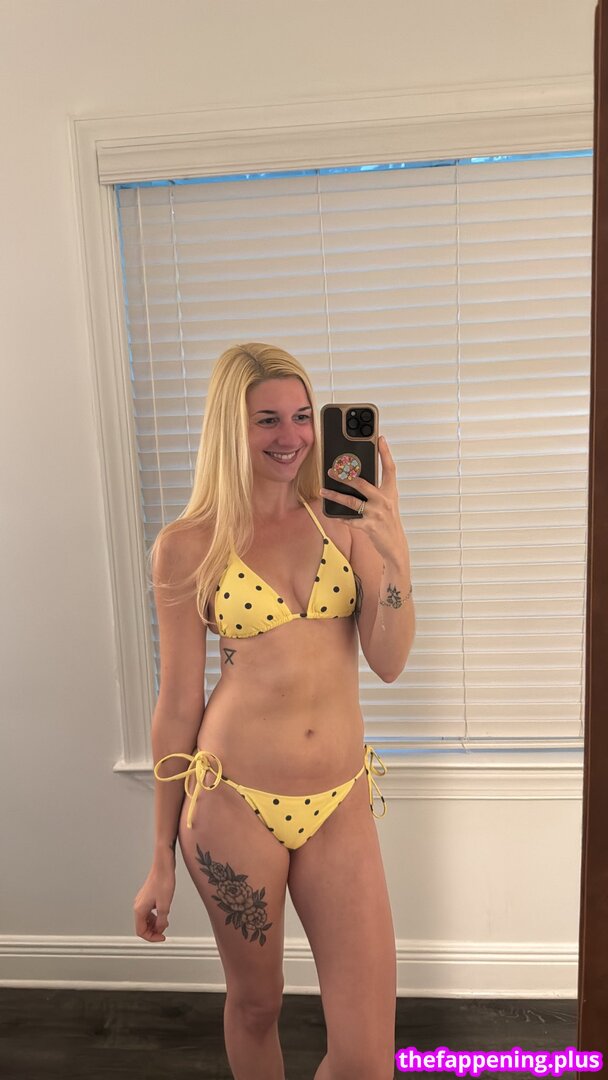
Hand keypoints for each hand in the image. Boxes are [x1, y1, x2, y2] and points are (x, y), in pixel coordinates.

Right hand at [133, 864, 175, 942]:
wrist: (163, 865)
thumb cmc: (163, 881)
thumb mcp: (165, 905)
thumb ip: (162, 921)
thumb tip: (160, 929)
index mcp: (139, 909)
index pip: (141, 931)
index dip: (152, 937)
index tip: (162, 938)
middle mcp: (138, 905)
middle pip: (142, 926)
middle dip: (153, 931)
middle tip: (163, 933)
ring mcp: (142, 900)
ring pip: (146, 919)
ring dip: (154, 924)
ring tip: (165, 924)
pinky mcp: (147, 896)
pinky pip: (148, 912)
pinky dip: (155, 916)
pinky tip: (163, 915)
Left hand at [320, 435, 406, 562]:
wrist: (395, 545)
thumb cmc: (388, 521)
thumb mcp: (387, 503)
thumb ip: (375, 491)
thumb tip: (355, 479)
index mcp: (390, 492)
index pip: (390, 468)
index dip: (386, 453)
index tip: (380, 439)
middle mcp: (385, 501)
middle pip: (362, 483)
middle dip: (345, 476)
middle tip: (332, 470)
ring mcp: (377, 514)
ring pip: (351, 501)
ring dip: (335, 495)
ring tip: (323, 491)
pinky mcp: (369, 526)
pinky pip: (350, 519)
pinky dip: (339, 516)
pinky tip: (331, 513)